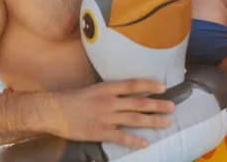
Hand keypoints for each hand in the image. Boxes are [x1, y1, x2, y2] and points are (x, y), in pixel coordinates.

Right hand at [46, 79, 174, 147]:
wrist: (54, 110)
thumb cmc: (72, 99)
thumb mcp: (92, 89)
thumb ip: (108, 92)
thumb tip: (124, 93)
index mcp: (107, 88)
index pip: (133, 85)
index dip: (149, 85)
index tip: (163, 86)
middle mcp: (109, 101)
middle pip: (139, 103)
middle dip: (157, 105)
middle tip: (172, 106)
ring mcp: (106, 117)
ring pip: (134, 119)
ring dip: (152, 121)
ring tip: (166, 122)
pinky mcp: (100, 132)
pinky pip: (121, 137)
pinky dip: (134, 140)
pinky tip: (145, 143)